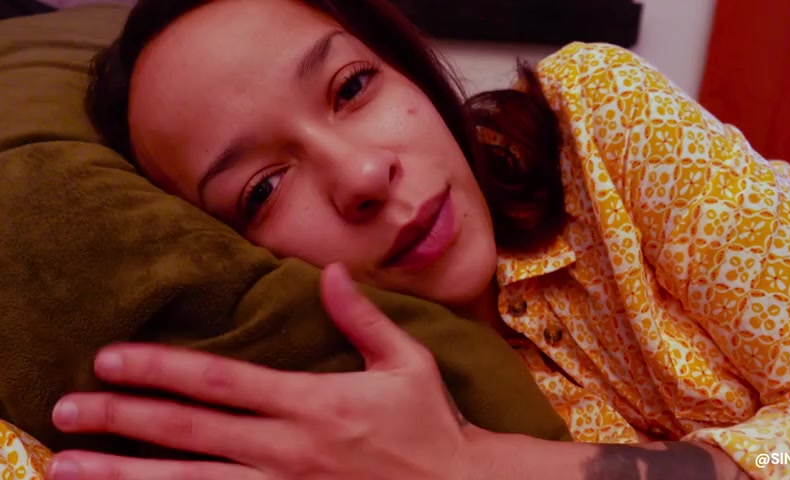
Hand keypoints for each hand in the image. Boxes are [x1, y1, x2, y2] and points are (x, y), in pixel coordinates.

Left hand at [48, 263, 478, 479]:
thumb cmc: (431, 426)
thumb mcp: (407, 363)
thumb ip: (362, 318)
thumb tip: (329, 272)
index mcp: (313, 403)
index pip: (220, 381)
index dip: (160, 368)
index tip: (110, 358)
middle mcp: (287, 449)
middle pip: (189, 432)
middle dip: (121, 419)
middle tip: (64, 411)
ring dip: (125, 475)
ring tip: (71, 468)